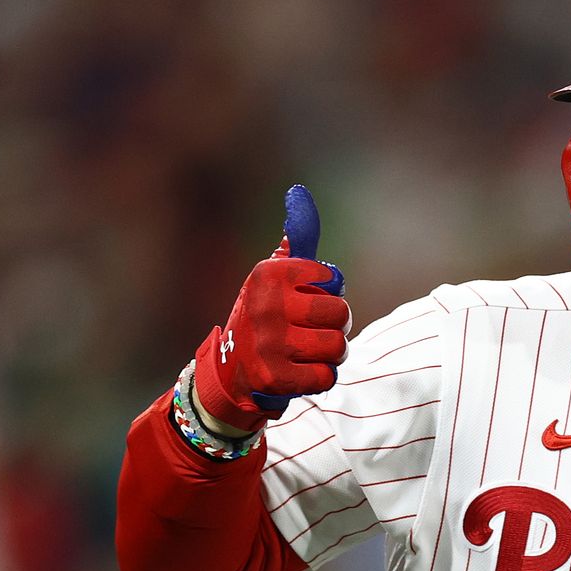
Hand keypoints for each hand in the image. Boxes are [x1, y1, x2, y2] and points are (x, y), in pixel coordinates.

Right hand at [192, 184, 349, 434]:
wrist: (231, 371)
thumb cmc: (266, 317)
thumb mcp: (274, 276)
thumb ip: (296, 240)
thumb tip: (299, 193)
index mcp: (268, 274)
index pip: (331, 279)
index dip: (328, 292)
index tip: (308, 297)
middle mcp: (266, 306)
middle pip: (340, 313)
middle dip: (336, 325)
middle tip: (316, 329)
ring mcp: (268, 344)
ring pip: (337, 346)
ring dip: (332, 353)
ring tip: (310, 351)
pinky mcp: (274, 378)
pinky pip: (326, 376)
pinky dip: (321, 377)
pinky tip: (302, 372)